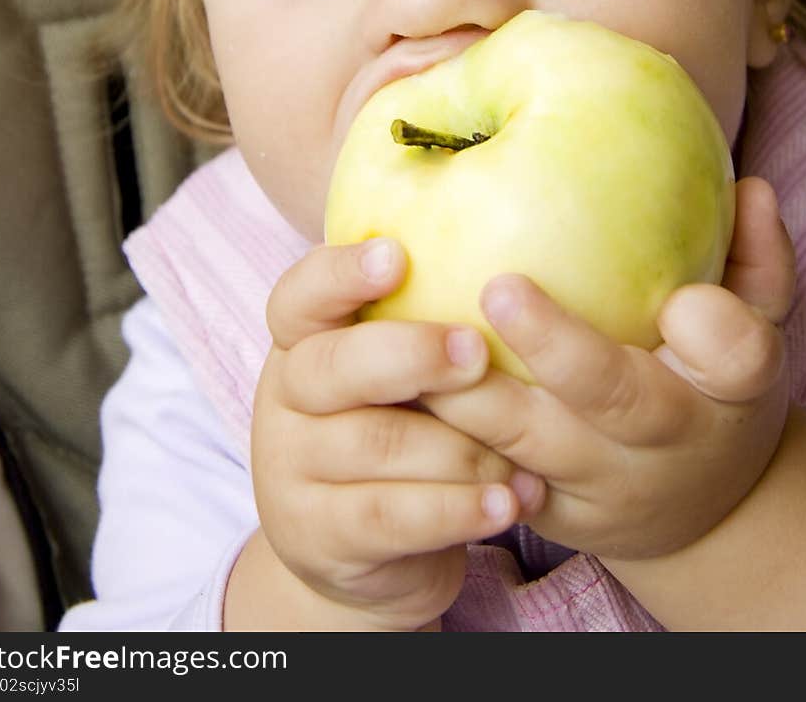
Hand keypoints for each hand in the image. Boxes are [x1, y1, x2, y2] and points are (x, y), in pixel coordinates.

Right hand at [244, 237, 544, 630]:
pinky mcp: (317, 534)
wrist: (357, 549)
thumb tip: (506, 271)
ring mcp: (291, 469)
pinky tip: (506, 503)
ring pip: (377, 445)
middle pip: (333, 366)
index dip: (343, 273)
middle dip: (411, 354)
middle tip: (476, 350)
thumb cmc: (393, 428)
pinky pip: (392, 516)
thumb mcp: (391, 373)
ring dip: (461, 449)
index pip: (301, 294)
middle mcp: (285, 396)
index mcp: (301, 341)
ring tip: (520, 457)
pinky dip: (457, 509)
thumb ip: (420, 322)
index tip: (397, 255)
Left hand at [423, 177, 793, 562]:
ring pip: (524, 444)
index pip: (737, 357)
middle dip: (559, 348)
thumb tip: (747, 184)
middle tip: (501, 287)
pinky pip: (480, 471)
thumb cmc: (715, 384)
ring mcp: (599, 484)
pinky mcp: (545, 511)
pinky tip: (386, 380)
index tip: (680, 298)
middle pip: (615, 399)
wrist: (699, 510)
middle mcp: (663, 442)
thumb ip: (755, 258)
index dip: (715, 331)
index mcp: (726, 390)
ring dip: (466, 394)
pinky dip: (434, 433)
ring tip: (409, 330)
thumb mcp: (757, 328)